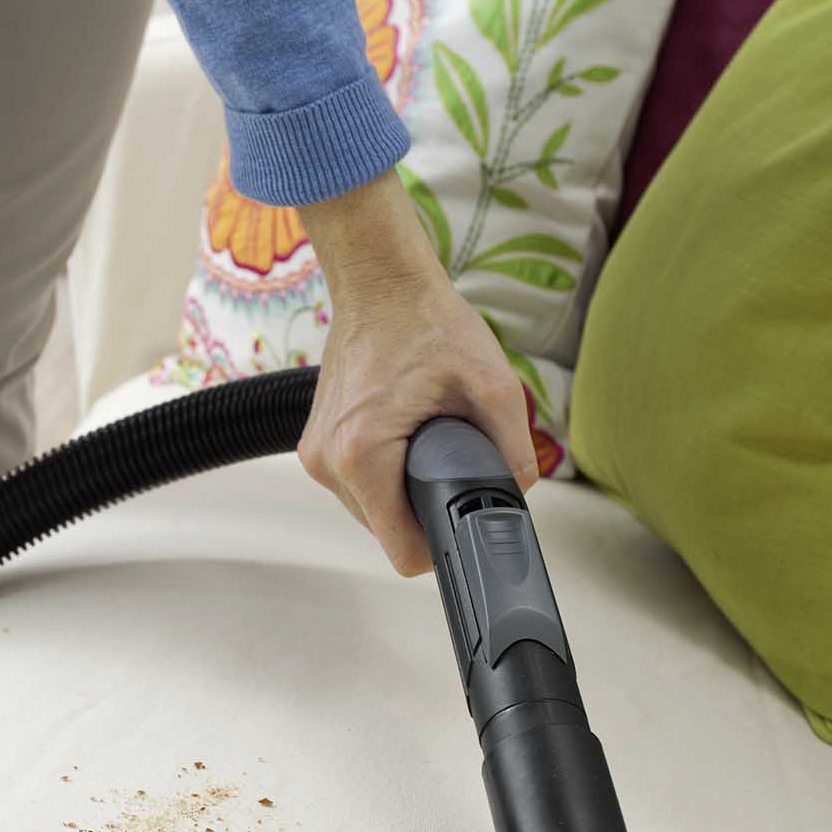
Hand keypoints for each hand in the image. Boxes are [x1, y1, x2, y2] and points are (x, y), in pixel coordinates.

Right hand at [296, 173, 538, 575]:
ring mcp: (316, 454)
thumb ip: (511, 452)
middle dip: (423, 507)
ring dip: (402, 489)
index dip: (441, 543)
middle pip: (387, 532)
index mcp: (363, 455)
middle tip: (449, 460)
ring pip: (371, 511)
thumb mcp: (492, 385)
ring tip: (424, 440)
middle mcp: (328, 461)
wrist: (380, 281)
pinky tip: (404, 434)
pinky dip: (384, 472)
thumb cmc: (424, 320)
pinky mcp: (315, 444)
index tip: (461, 521)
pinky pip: (357, 485)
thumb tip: (516, 493)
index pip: (402, 550)